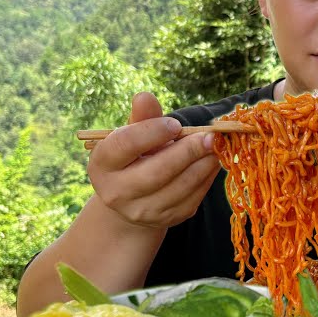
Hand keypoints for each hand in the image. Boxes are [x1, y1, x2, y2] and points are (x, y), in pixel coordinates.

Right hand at [87, 92, 221, 229]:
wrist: (133, 197)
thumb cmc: (134, 155)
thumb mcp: (133, 134)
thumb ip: (142, 117)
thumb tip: (144, 96)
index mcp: (102, 164)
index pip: (124, 145)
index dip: (151, 132)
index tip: (175, 123)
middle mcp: (116, 193)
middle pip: (156, 172)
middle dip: (186, 151)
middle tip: (209, 136)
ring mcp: (141, 211)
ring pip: (179, 188)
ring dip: (202, 165)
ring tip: (215, 146)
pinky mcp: (165, 220)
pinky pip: (192, 199)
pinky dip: (206, 179)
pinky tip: (212, 162)